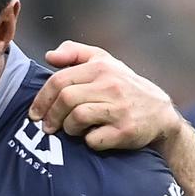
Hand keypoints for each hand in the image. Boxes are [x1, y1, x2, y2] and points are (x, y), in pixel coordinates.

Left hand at [28, 41, 180, 150]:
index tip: (35, 113)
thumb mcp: (104, 62)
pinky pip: (93, 139)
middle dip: (51, 116)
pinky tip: (92, 138)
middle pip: (66, 99)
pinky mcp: (126, 131)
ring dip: (68, 128)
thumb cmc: (124, 87)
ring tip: (71, 131)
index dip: (42, 98)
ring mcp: (119, 108)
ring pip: (77, 118)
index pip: (60, 80)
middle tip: (47, 127)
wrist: (159, 114)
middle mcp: (111, 85)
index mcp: (101, 67)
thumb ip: (75, 53)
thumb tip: (49, 56)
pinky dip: (88, 141)